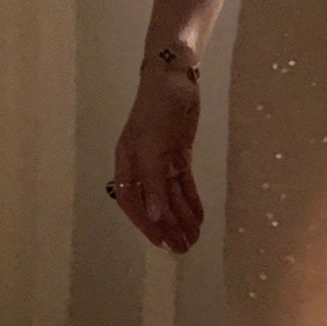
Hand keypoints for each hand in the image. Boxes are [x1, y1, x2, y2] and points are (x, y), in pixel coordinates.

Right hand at [112, 64, 204, 251]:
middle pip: (154, 203)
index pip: (132, 201)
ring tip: (194, 239)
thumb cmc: (157, 108)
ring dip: (182, 218)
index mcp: (127, 163)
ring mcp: (160, 160)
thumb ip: (153, 182)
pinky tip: (199, 218)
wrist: (175, 76)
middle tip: (183, 249)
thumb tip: (154, 217)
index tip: (160, 243)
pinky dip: (191, 201)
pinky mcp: (178, 154)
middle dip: (168, 226)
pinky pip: (183, 184)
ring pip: (171, 196)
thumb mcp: (153, 146)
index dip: (145, 224)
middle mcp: (142, 166)